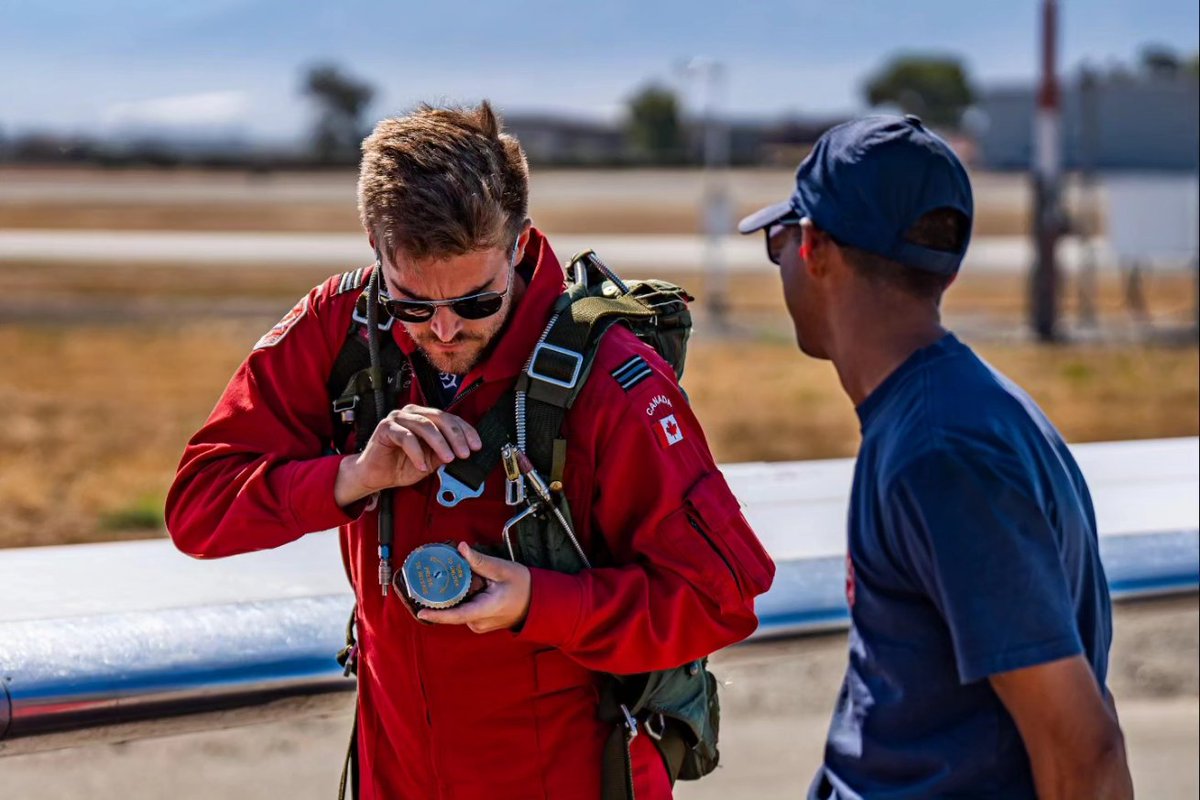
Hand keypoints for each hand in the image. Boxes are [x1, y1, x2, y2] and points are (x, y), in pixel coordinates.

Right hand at [334, 405, 480, 506]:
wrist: (376, 476)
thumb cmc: (402, 466)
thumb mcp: (431, 461)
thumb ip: (445, 453)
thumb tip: (466, 452)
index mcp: (425, 417)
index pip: (450, 418)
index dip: (465, 431)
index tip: (477, 446)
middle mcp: (412, 413)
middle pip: (440, 418)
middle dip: (455, 436)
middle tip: (464, 453)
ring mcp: (398, 418)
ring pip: (425, 425)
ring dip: (440, 443)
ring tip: (448, 459)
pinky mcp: (385, 427)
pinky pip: (406, 437)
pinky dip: (417, 452)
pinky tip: (422, 466)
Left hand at [417, 543, 531, 632]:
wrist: (537, 602)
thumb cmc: (523, 587)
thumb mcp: (503, 569)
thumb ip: (480, 562)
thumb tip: (461, 549)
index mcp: (486, 609)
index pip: (457, 616)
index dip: (437, 615)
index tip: (421, 611)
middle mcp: (480, 621)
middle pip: (453, 608)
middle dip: (446, 593)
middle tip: (439, 575)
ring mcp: (479, 625)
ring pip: (458, 608)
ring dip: (456, 594)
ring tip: (461, 578)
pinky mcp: (478, 623)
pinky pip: (464, 610)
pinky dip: (462, 598)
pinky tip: (467, 586)